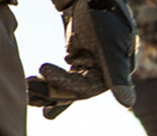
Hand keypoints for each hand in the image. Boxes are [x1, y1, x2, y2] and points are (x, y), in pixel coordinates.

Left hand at [28, 0, 136, 118]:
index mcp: (118, 70)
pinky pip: (66, 76)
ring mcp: (92, 64)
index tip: (42, 70)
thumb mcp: (109, 41)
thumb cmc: (102, 8)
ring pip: (70, 85)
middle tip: (28, 94)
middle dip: (53, 92)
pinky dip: (53, 83)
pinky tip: (38, 90)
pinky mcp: (79, 55)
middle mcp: (106, 71)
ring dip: (49, 90)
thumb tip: (128, 104)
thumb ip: (116, 74)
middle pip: (77, 90)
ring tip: (27, 94)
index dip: (66, 84)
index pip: (90, 87)